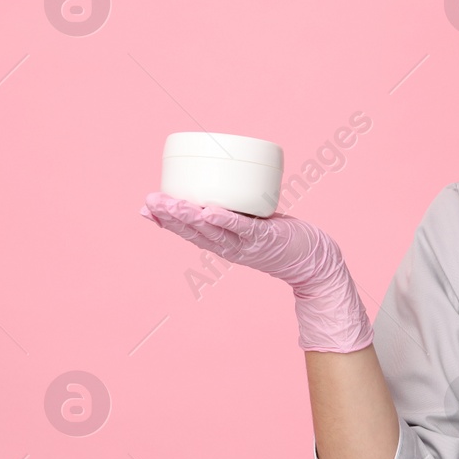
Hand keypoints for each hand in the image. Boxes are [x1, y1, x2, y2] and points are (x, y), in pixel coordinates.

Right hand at [140, 191, 373, 352]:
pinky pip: (243, 228)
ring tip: (171, 203)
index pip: (188, 233)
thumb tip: (211, 196)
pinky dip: (226, 220)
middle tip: (150, 200)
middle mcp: (230, 247)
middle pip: (194, 232)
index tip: (145, 208)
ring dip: (190, 216)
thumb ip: (230, 216)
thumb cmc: (278, 239)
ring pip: (213, 230)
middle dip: (170, 216)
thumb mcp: (248, 229)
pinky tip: (210, 211)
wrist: (313, 262)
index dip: (165, 222)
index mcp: (222, 244)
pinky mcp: (265, 238)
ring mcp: (246, 244)